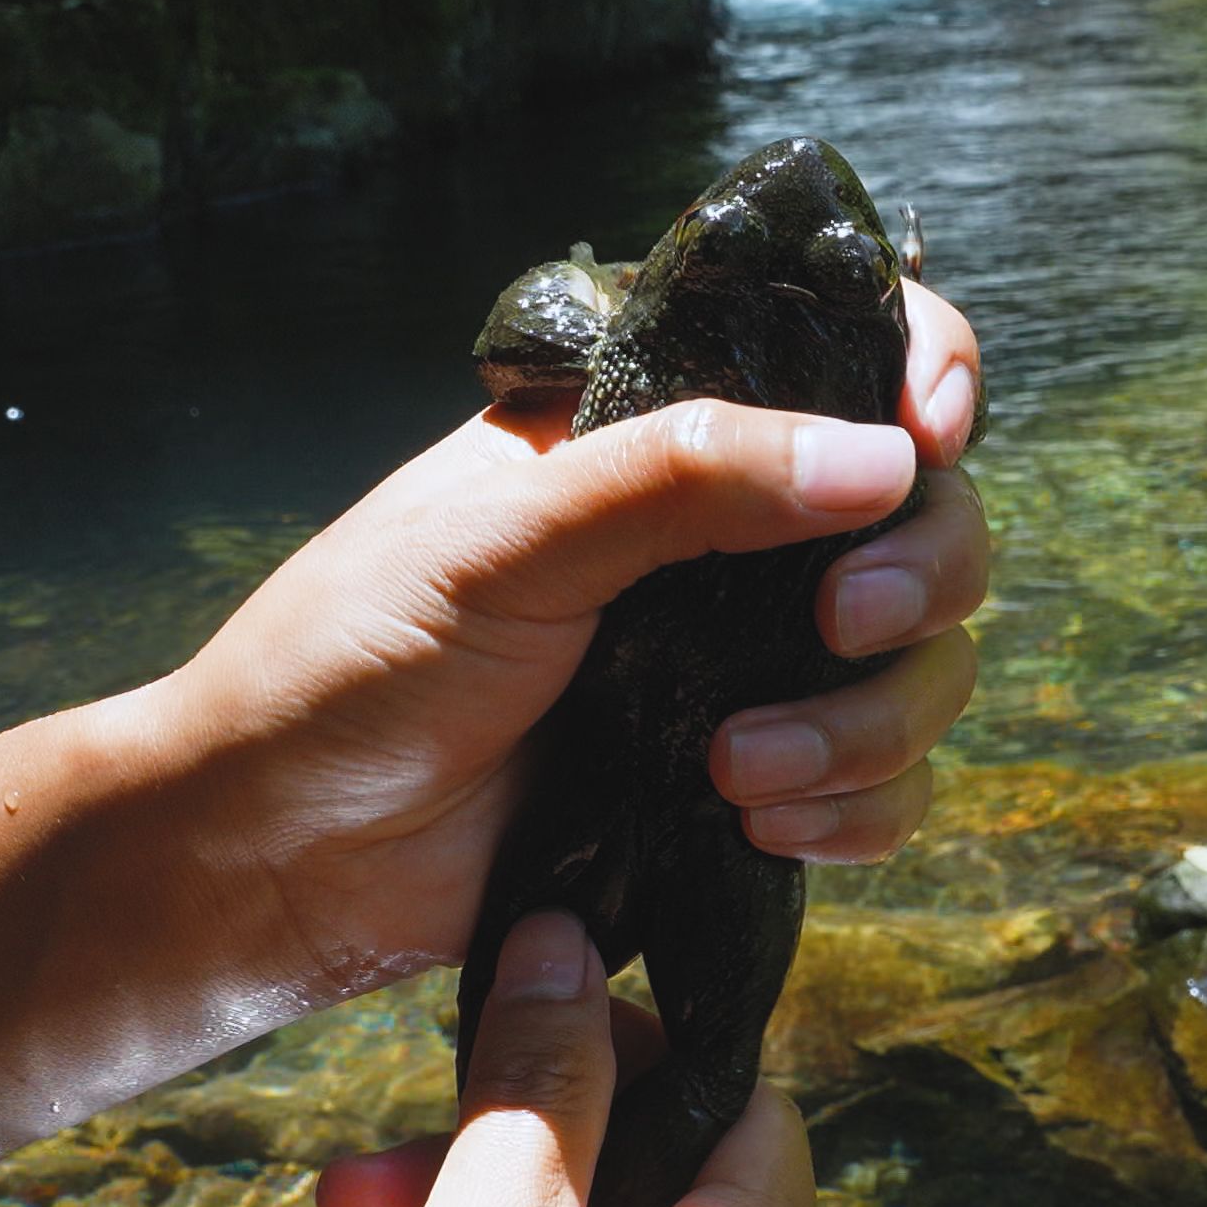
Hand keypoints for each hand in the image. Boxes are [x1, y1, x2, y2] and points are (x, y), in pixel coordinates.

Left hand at [164, 281, 988, 996]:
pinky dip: (857, 813)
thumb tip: (880, 456)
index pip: (845, 353)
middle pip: (924, 520)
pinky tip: (762, 829)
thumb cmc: (353, 662)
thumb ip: (685, 477)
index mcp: (658, 433)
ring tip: (736, 774)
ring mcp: (740, 667)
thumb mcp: (504, 537)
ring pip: (920, 669)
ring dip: (869, 725)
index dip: (925, 377)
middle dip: (919, 574)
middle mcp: (722, 542)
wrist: (280, 853)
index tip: (926, 439)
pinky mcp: (743, 790)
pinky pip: (881, 793)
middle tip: (842, 623)